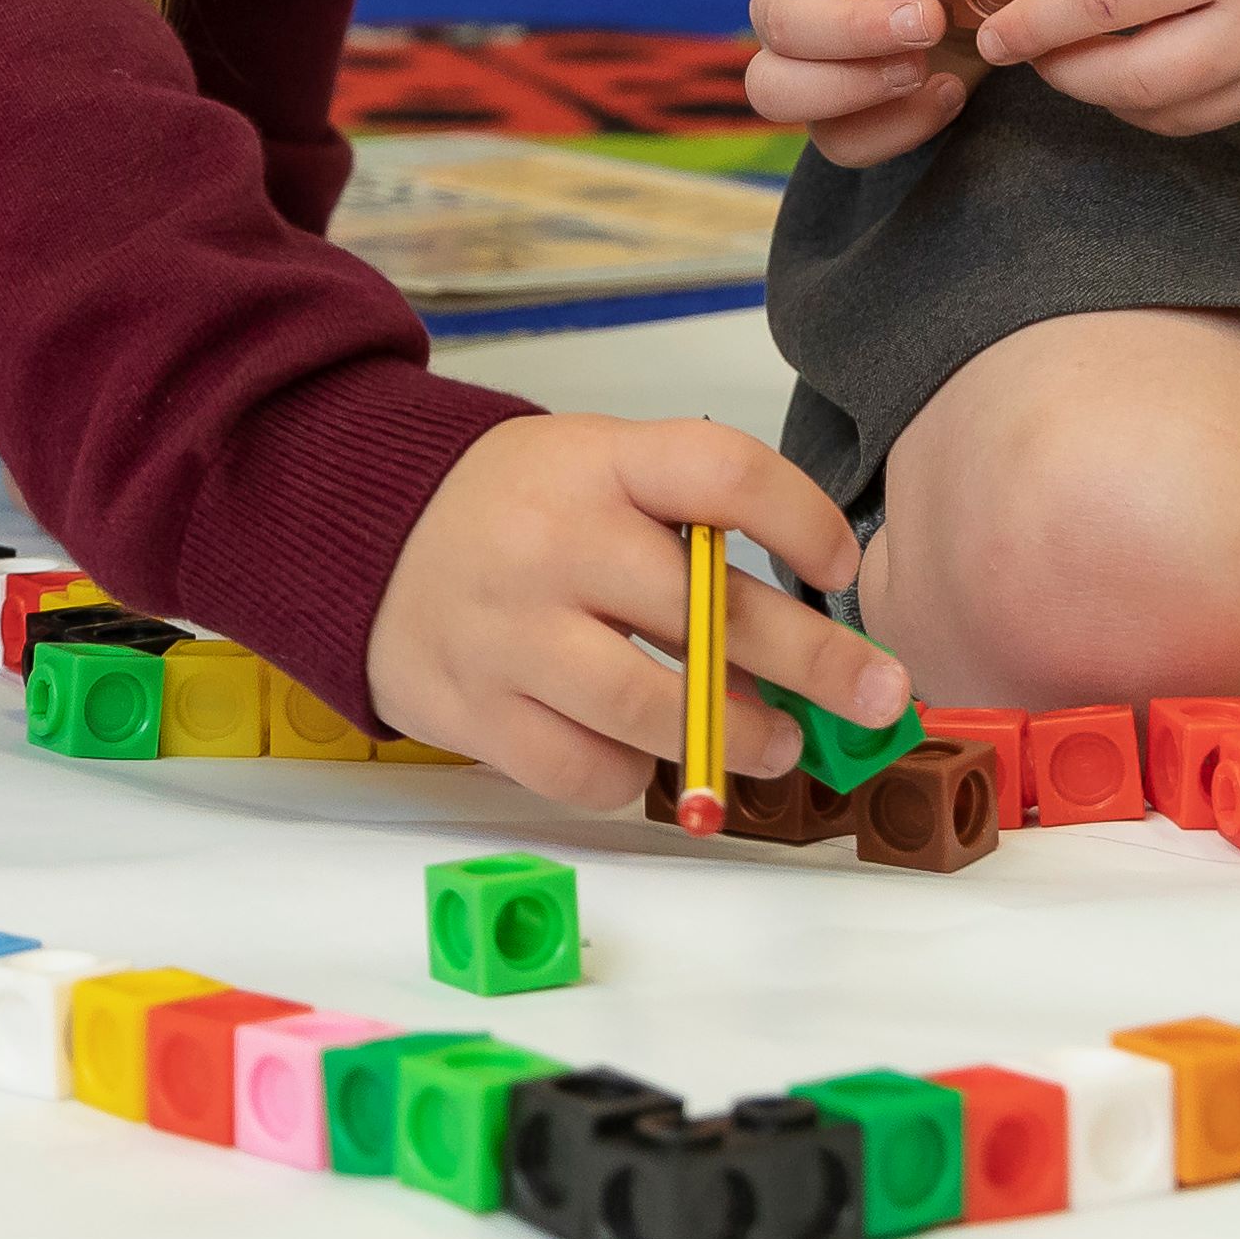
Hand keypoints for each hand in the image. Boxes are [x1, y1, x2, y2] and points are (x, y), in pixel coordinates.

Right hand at [363, 411, 907, 809]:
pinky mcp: (473, 709)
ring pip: (653, 706)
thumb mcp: (598, 470)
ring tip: (778, 744)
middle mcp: (553, 541)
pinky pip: (586, 769)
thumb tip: (808, 636)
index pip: (722, 474)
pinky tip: (648, 756)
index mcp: (596, 462)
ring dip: (738, 736)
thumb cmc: (518, 509)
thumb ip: (688, 528)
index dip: (802, 520)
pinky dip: (635, 776)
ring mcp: (509, 630)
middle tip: (876, 696)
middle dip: (814, 663)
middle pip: (707, 609)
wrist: (363, 533)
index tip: (840, 568)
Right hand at [747, 0, 1003, 169]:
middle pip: (781, 23)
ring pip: (778, 91)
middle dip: (859, 28)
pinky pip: (838, 141)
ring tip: (922, 68)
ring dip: (855, 85)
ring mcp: (787, 64)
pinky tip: (948, 92)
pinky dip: (895, 127)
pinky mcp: (824, 117)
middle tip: (930, 22)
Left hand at [980, 0, 1239, 135]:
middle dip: (1062, 72)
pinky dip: (1168, 100)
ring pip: (1168, 113)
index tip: (993, 28)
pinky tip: (1152, 63)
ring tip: (1082, 56)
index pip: (1104, 0)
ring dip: (1110, 94)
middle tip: (1028, 49)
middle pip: (1125, 80)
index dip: (1036, 20)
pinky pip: (1218, 114)